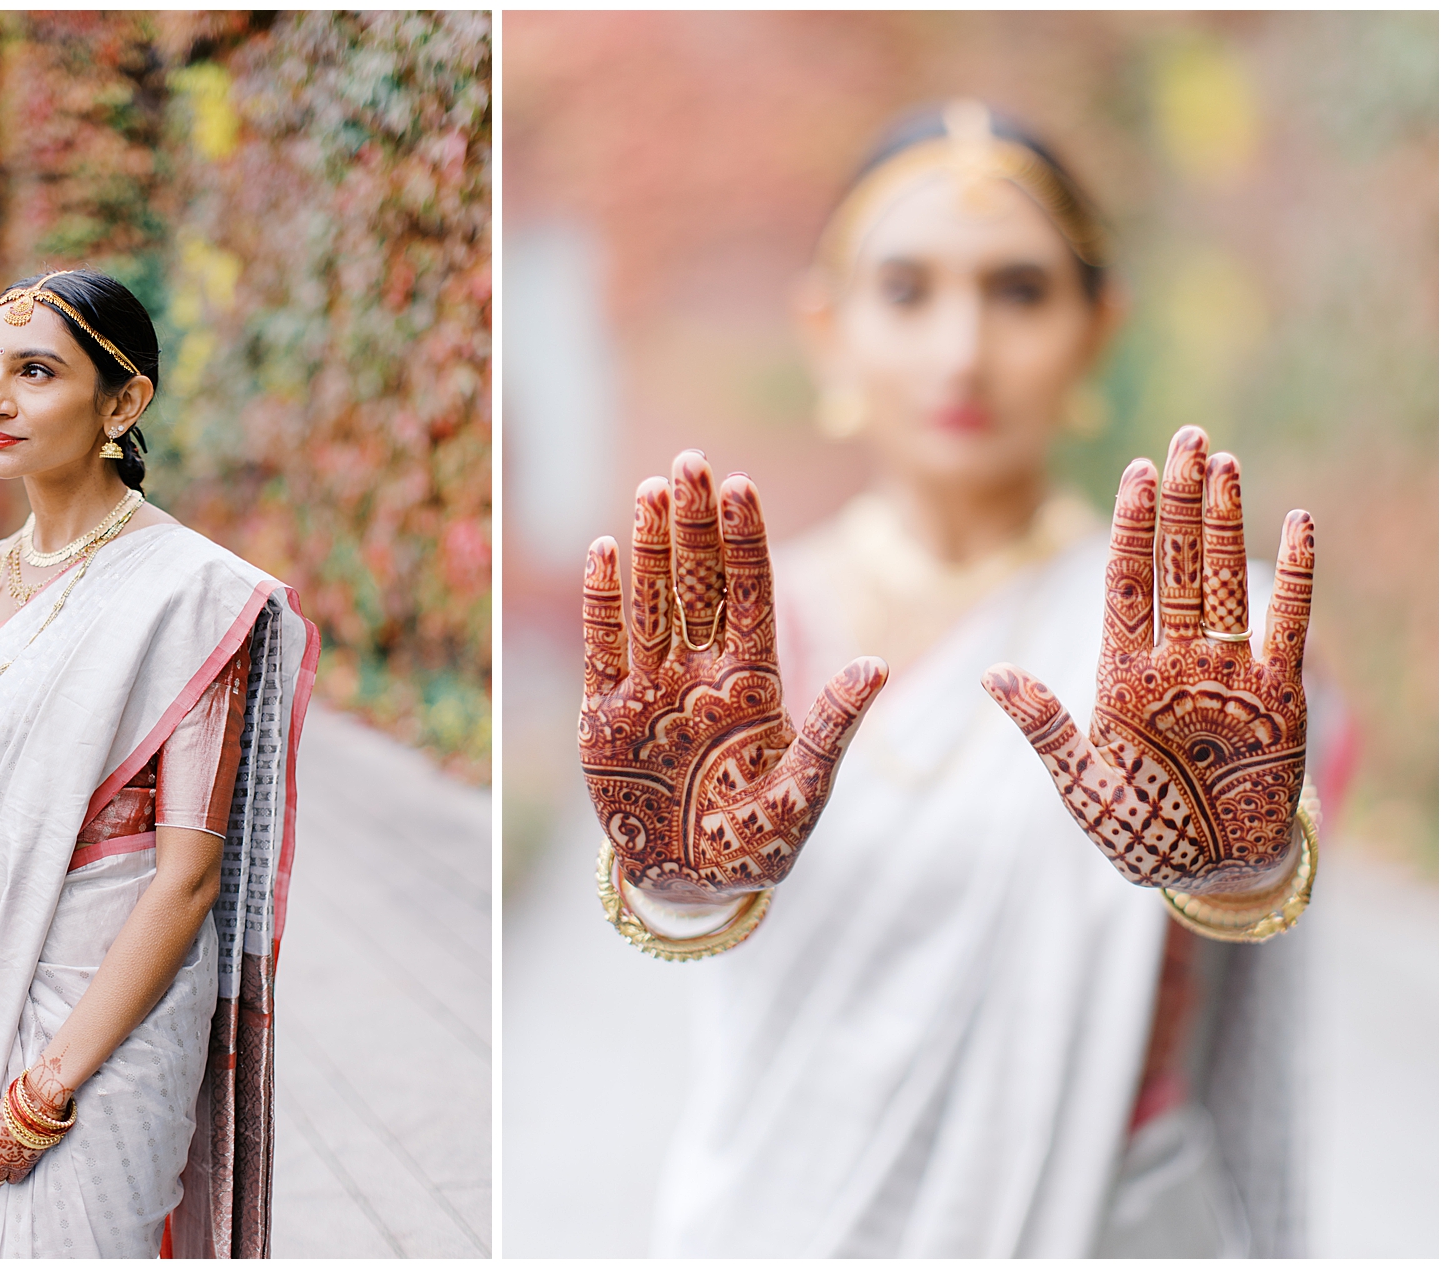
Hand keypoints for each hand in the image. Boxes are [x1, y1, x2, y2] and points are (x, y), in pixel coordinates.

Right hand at [580, 450, 888, 901]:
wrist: (692, 883)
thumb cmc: (758, 840)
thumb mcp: (806, 790)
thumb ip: (833, 728)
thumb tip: (878, 664)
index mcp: (753, 683)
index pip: (751, 595)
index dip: (746, 541)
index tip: (742, 485)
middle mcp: (701, 673)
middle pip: (699, 583)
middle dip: (695, 524)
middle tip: (691, 463)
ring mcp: (652, 689)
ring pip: (652, 602)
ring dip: (650, 546)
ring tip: (652, 489)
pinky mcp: (605, 716)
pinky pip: (603, 647)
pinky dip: (601, 602)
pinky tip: (604, 550)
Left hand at [983, 427, 1312, 896]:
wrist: (1209, 870)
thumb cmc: (1139, 828)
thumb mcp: (1082, 784)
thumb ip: (1045, 728)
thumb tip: (992, 675)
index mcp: (1122, 672)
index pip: (1125, 582)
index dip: (1130, 527)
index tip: (1135, 471)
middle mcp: (1175, 658)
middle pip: (1175, 563)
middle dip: (1179, 501)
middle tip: (1186, 436)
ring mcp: (1228, 670)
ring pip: (1224, 579)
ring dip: (1225, 522)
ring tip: (1226, 461)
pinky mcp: (1278, 694)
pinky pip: (1287, 624)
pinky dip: (1294, 577)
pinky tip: (1298, 524)